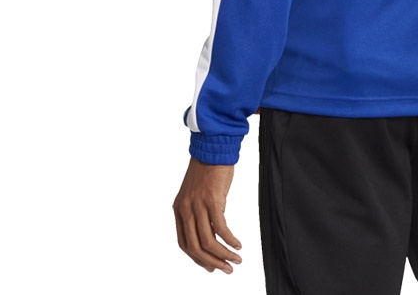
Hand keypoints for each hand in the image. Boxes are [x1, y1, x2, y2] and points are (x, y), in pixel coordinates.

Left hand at [173, 157, 242, 272]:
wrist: (213, 147)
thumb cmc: (209, 168)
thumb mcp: (197, 193)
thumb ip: (200, 212)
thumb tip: (213, 232)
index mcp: (179, 209)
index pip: (185, 244)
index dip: (197, 259)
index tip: (211, 267)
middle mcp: (185, 210)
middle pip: (195, 247)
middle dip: (212, 262)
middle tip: (227, 270)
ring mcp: (198, 205)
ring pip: (208, 241)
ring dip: (223, 255)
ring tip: (236, 260)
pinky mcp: (212, 200)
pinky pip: (220, 228)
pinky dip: (229, 240)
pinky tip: (238, 244)